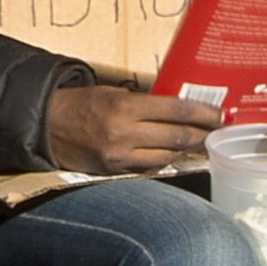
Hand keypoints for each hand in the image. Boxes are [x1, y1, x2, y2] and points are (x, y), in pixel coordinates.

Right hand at [46, 82, 221, 175]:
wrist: (46, 125)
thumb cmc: (82, 103)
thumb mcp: (113, 94)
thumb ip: (144, 103)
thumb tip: (180, 110)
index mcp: (125, 107)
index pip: (175, 110)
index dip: (203, 114)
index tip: (221, 115)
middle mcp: (124, 134)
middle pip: (176, 137)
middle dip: (200, 134)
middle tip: (215, 130)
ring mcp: (119, 157)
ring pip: (166, 157)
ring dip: (183, 150)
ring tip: (195, 142)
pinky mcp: (113, 172)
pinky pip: (148, 168)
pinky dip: (162, 160)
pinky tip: (169, 153)